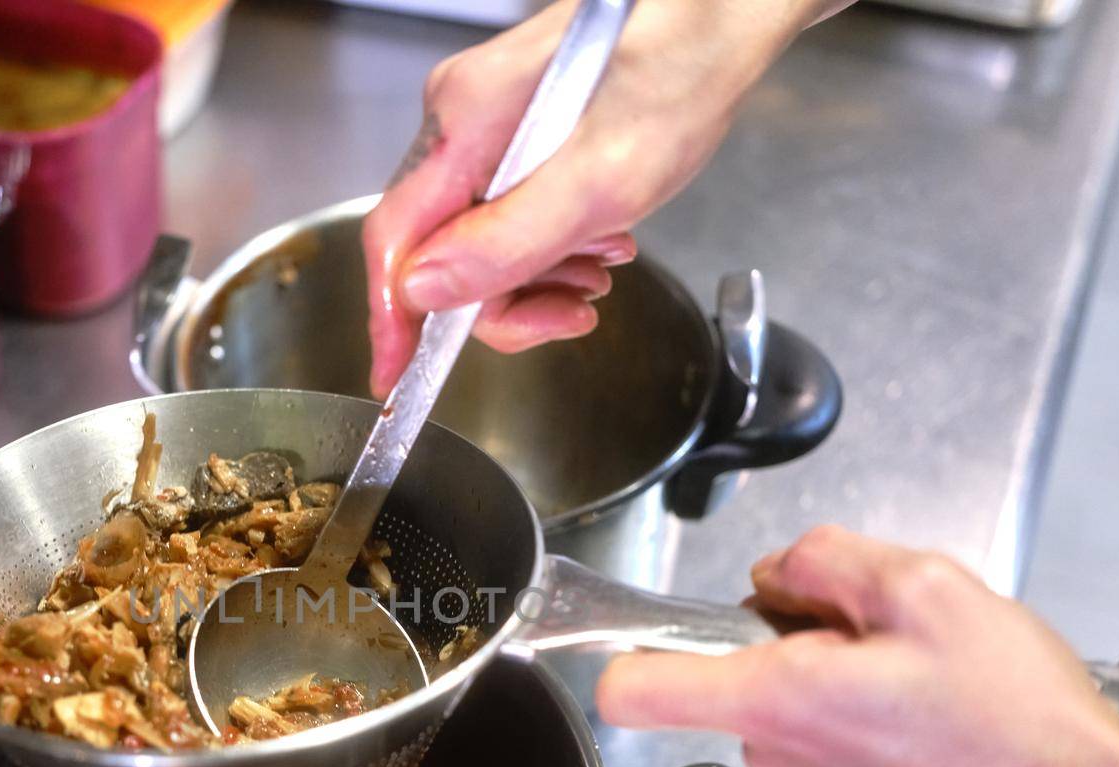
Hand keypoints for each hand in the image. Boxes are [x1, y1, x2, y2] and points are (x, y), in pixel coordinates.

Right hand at [363, 0, 848, 395]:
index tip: (394, 378)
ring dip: (543, 273)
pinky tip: (604, 239)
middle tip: (575, 311)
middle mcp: (461, 124)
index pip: (396, 240)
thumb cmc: (673, 79)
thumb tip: (420, 293)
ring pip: (485, 238)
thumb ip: (502, 244)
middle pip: (447, 249)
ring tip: (604, 269)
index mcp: (460, 128)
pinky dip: (557, 243)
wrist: (724, 16)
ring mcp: (490, 126)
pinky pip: (514, 211)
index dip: (394, 318)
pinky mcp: (523, 131)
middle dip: (509, 296)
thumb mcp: (593, 184)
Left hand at [596, 525, 1118, 766]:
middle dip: (791, 620)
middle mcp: (775, 744)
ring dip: (836, 653)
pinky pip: (821, 711)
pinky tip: (928, 694)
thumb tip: (779, 571)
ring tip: (917, 663)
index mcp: (774, 696)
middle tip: (876, 623)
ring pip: (783, 679)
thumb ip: (827, 559)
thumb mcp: (925, 589)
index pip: (636, 688)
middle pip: (730, 654)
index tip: (612, 620)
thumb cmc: (1014, 722)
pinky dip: (861, 688)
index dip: (618, 642)